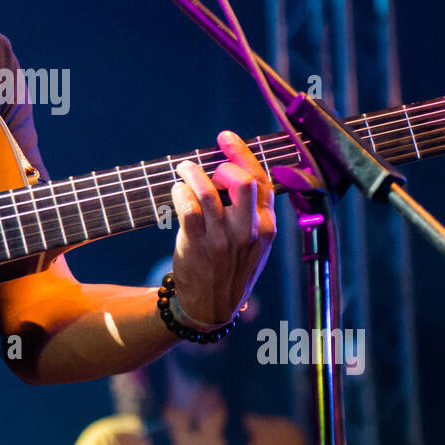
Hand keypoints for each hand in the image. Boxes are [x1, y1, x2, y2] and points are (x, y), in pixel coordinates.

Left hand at [168, 130, 275, 327]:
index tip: (225, 138)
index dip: (242, 154)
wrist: (211, 307)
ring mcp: (222, 239)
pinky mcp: (197, 245)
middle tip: (208, 166)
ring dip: (193, 173)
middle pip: (244, 182)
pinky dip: (180, 192)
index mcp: (267, 227)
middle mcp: (248, 231)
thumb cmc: (231, 267)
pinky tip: (177, 191)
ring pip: (209, 192)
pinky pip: (187, 208)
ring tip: (184, 169)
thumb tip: (233, 169)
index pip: (262, 181)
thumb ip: (252, 211)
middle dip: (224, 163)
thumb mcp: (255, 243)